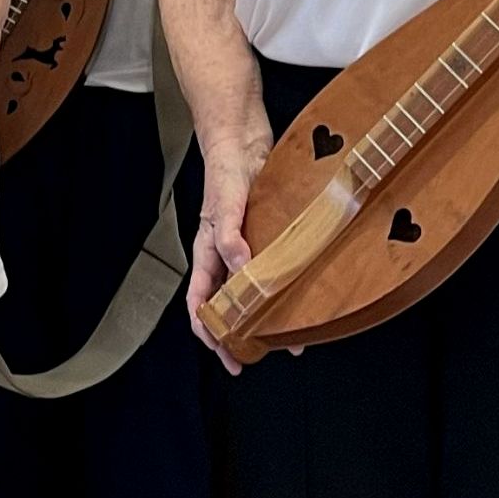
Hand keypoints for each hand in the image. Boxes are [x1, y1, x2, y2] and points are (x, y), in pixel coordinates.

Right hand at [186, 132, 270, 374]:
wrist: (244, 139)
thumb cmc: (225, 168)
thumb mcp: (226, 204)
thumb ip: (229, 235)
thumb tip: (239, 268)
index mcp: (207, 250)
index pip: (200, 300)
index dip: (208, 330)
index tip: (223, 352)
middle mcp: (224, 253)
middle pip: (224, 303)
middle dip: (234, 334)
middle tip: (249, 358)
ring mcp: (246, 245)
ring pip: (250, 290)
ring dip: (263, 314)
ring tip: (282, 335)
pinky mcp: (265, 235)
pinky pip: (272, 268)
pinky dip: (283, 286)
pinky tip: (299, 295)